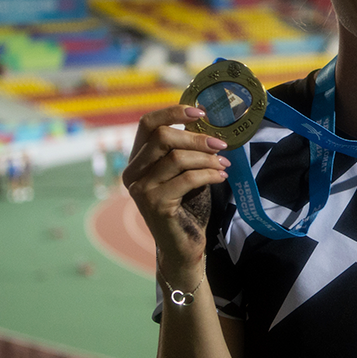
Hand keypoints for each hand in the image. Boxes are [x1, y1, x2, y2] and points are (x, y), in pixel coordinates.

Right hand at [123, 105, 229, 283]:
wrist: (183, 245)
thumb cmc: (187, 205)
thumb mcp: (185, 170)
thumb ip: (187, 149)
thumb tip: (207, 122)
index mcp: (137, 160)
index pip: (147, 124)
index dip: (173, 112)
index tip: (201, 112)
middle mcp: (132, 173)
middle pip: (161, 137)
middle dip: (196, 138)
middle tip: (221, 145)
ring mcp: (140, 189)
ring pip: (176, 158)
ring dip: (206, 158)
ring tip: (224, 164)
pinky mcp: (155, 204)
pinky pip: (186, 179)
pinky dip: (208, 174)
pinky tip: (221, 176)